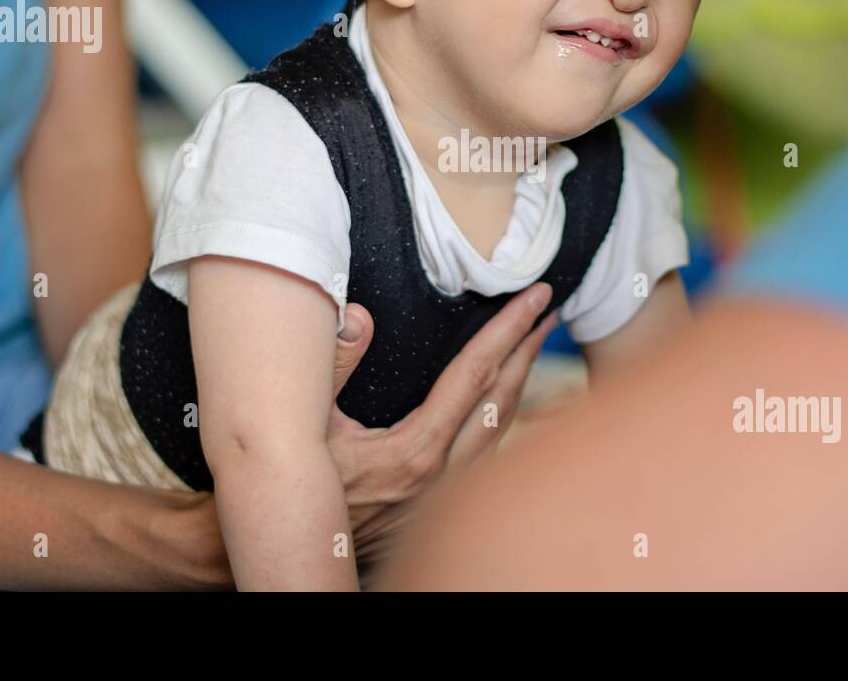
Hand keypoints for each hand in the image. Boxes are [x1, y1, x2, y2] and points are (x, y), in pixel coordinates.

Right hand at [327, 283, 556, 562]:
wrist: (306, 550)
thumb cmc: (301, 488)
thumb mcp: (307, 424)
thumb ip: (334, 365)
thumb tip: (356, 314)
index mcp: (417, 450)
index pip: (476, 373)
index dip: (509, 329)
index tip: (533, 297)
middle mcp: (445, 474)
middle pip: (503, 397)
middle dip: (528, 346)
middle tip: (546, 308)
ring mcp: (450, 493)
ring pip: (503, 428)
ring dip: (521, 380)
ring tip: (531, 341)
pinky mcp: (446, 506)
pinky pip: (490, 451)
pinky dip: (504, 413)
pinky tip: (502, 397)